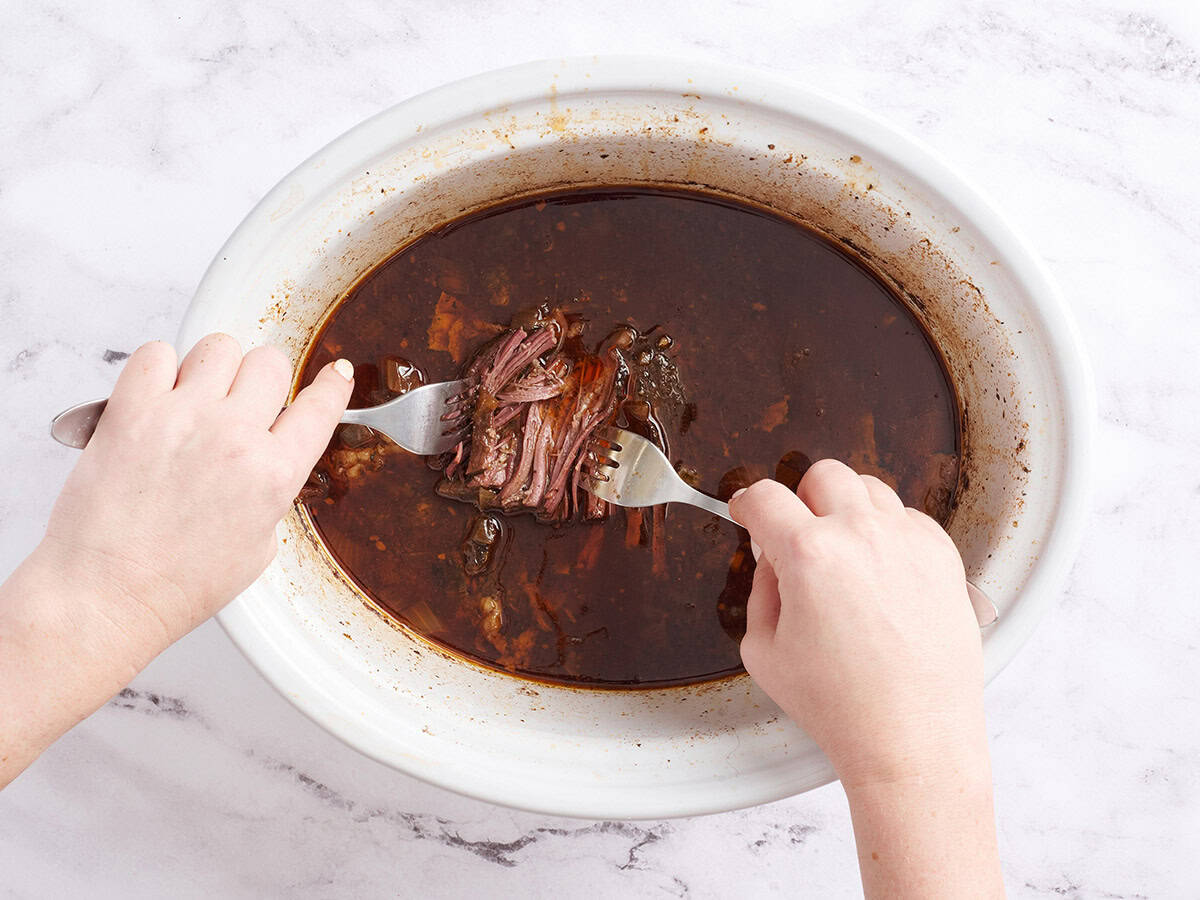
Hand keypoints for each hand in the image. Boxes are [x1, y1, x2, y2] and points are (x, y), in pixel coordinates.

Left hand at [39, 334, 352, 645]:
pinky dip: (158, 367)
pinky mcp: (131, 411)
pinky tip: (157, 395)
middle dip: (262, 380)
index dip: (332, 386)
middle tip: (242, 402)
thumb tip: (267, 460)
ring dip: (212, 368)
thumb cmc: (175, 585)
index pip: (321, 407)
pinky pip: (156, 353)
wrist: (107, 596)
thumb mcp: (259, 547)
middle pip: (271, 363)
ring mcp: (183, 418)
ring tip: (195, 397)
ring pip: (219, 348)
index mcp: (274, 475)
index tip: (335, 375)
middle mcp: (235, 438)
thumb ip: (271, 492)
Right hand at [730, 461, 1001, 897]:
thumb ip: (761, 590)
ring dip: (847, 510)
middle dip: (802, 499)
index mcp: (808, 554)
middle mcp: (862, 535)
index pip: (766, 497)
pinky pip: (909, 519)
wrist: (912, 738)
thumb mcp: (764, 652)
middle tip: (799, 533)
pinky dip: (889, 533)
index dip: (748, 504)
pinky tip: (880, 571)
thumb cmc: (840, 706)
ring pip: (870, 489)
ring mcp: (908, 542)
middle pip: (823, 475)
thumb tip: (772, 559)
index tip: (748, 512)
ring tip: (842, 553)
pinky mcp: (943, 557)